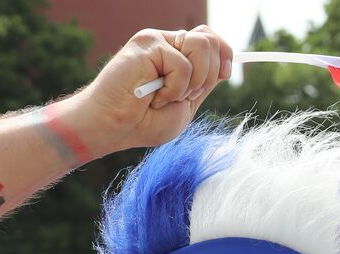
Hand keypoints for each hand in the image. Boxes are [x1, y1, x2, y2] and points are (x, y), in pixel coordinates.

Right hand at [65, 26, 232, 156]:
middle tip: (186, 95)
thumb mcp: (185, 106)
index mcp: (177, 56)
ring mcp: (157, 41)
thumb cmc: (143, 123)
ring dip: (193, 80)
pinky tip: (153, 97)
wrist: (113, 128)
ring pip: (202, 45)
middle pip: (210, 40)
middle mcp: (168, 44)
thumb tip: (223, 67)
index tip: (226, 74)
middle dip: (209, 74)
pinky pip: (182, 64)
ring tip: (169, 96)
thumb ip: (203, 85)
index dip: (225, 54)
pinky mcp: (148, 44)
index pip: (210, 40)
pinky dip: (174, 89)